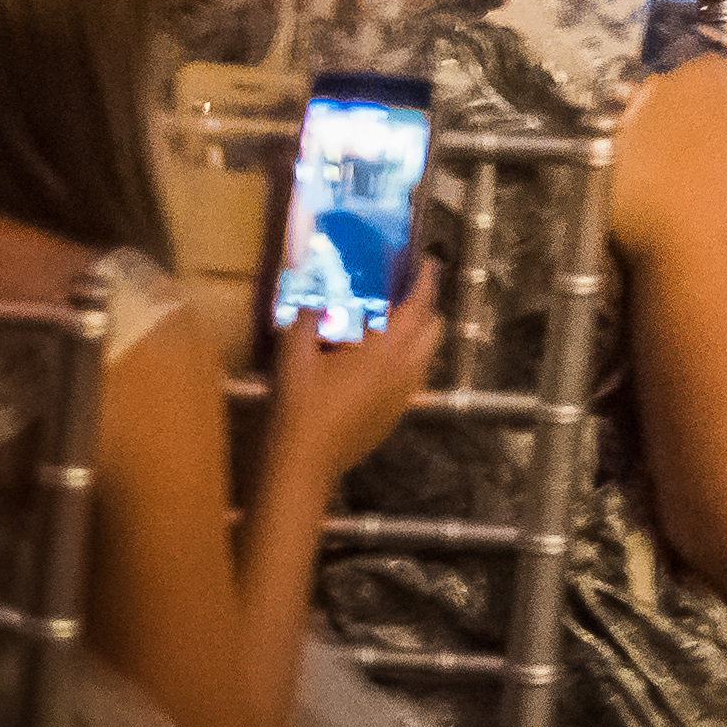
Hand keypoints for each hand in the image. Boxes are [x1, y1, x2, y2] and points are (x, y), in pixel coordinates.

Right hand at [267, 254, 448, 482]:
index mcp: (384, 349)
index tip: (428, 262)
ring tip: (390, 326)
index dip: (427, 280)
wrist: (302, 465)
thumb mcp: (293, 354)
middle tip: (403, 294)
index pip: (420, 304)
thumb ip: (307, 315)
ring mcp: (405, 394)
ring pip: (428, 353)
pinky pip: (416, 377)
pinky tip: (378, 363)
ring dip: (418, 334)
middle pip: (434, 326)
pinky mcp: (397, 414)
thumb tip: (313, 289)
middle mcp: (405, 369)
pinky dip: (409, 360)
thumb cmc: (297, 407)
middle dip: (425, 306)